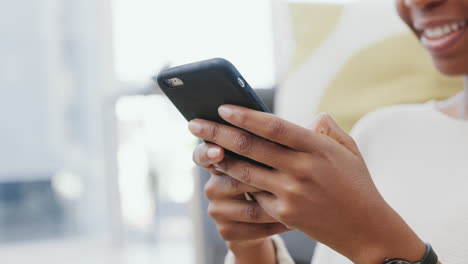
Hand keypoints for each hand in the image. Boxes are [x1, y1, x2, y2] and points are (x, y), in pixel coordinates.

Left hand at [188, 105, 425, 263]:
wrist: (367, 228)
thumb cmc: (357, 184)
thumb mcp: (348, 150)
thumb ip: (326, 129)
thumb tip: (308, 118)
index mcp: (317, 147)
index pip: (273, 126)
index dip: (244, 116)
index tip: (222, 108)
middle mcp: (301, 168)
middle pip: (250, 147)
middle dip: (216, 133)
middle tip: (193, 124)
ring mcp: (291, 193)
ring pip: (245, 172)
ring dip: (220, 159)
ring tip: (201, 149)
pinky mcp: (285, 214)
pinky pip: (254, 195)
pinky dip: (239, 184)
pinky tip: (224, 174)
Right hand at [192, 142, 288, 262]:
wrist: (263, 219)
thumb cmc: (268, 178)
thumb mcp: (264, 159)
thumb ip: (262, 142)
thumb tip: (275, 116)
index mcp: (216, 163)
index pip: (202, 155)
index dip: (208, 153)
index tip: (218, 152)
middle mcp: (212, 186)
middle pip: (235, 181)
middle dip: (263, 179)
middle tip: (286, 176)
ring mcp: (217, 210)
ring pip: (250, 209)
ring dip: (277, 207)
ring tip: (298, 203)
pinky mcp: (226, 231)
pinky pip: (255, 230)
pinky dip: (276, 226)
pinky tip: (292, 222)